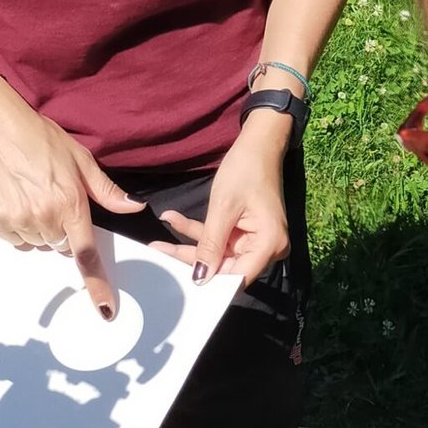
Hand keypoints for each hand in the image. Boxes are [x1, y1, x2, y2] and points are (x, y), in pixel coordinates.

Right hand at [0, 72, 143, 315]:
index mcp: (70, 203)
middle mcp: (44, 217)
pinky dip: (20, 227)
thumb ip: (107, 191)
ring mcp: (17, 221)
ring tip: (34, 195)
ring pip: (39, 244)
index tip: (104, 309)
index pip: (86, 254)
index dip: (97, 284)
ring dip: (41, 228)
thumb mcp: (80, 159)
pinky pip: (16, 239)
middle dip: (65, 229)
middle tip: (56, 199)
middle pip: (62, 246)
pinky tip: (18, 199)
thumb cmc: (40, 138)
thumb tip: (133, 208)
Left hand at [152, 114, 291, 288]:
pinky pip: (220, 239)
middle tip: (160, 254)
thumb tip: (200, 278)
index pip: (237, 277)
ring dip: (190, 244)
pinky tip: (174, 219)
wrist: (258, 144)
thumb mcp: (223, 208)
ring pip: (217, 253)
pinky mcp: (244, 232)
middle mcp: (267, 248)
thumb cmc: (245, 170)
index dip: (210, 282)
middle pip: (225, 267)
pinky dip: (198, 231)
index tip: (180, 284)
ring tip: (158, 241)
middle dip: (192, 260)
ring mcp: (255, 240)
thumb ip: (210, 245)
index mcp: (269, 245)